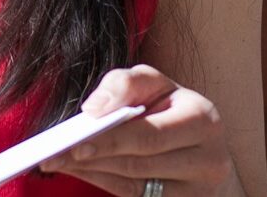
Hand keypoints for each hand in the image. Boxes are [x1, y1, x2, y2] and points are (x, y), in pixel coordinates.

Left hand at [38, 64, 237, 196]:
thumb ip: (123, 84)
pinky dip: (105, 183)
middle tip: (56, 156)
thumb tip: (93, 109)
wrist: (199, 136)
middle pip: (140, 163)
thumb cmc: (167, 101)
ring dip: (94, 173)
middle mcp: (210, 160)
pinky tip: (81, 171)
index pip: (148, 134)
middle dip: (95, 158)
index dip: (110, 140)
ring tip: (59, 162)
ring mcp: (202, 190)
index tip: (75, 143)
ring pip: (137, 185)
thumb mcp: (150, 80)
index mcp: (203, 119)